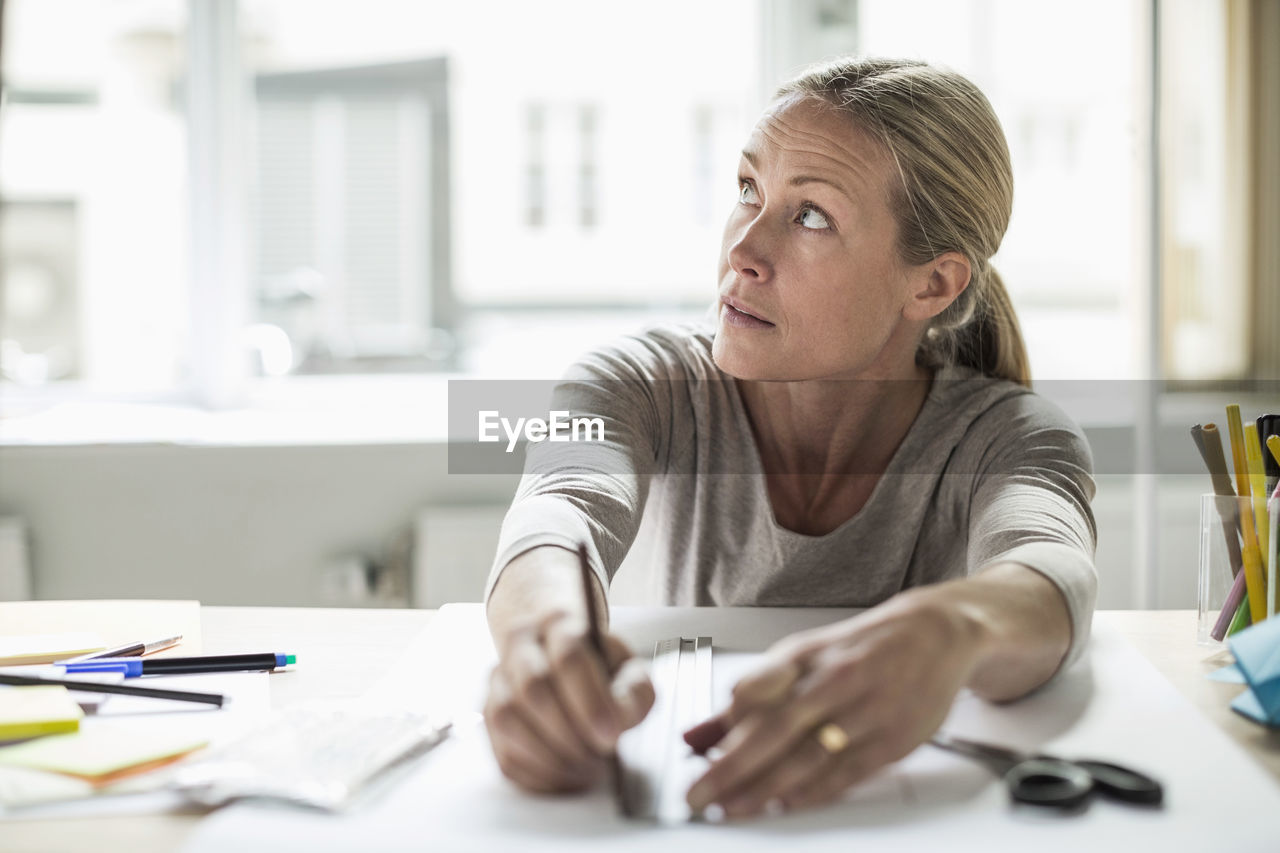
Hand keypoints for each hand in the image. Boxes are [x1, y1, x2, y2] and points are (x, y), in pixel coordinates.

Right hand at [484, 610, 654, 792]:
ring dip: (550, 755)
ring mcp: (498, 680)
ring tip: (586, 768)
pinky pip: (502, 751)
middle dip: (569, 732)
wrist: (562, 660)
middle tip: (600, 755)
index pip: (569, 657)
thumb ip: (636, 691)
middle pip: (533, 687)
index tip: (612, 735)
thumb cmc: (599, 669)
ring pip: (508, 719)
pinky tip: (566, 775)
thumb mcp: (629, 670)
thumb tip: (620, 719)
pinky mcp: (488, 715)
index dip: (590, 701)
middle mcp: (521, 646)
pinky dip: (537, 773)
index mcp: (559, 625)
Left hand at [684, 591, 983, 817]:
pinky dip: (812, 792)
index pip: (752, 690)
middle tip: (698, 794)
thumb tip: (698, 733)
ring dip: (764, 788)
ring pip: (807, 756)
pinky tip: (785, 805)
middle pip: (773, 729)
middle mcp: (834, 680)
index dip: (721, 726)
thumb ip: (752, 694)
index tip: (692, 754)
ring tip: (732, 808)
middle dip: (730, 767)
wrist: (936, 635)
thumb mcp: (803, 656)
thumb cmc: (862, 647)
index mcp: (805, 655)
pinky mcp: (892, 740)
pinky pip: (845, 773)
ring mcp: (866, 711)